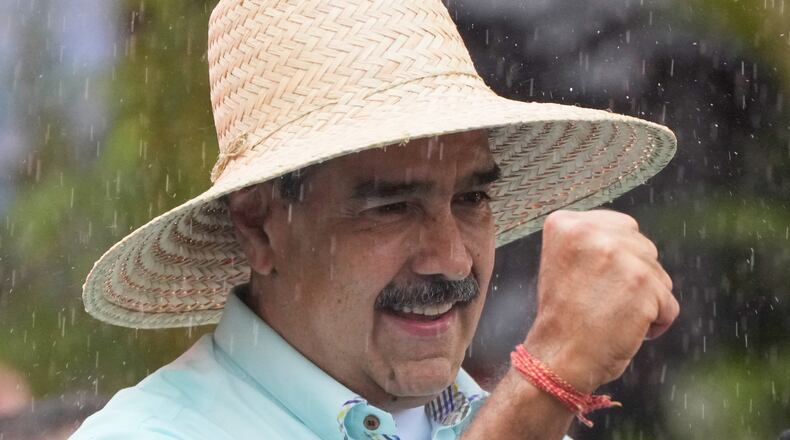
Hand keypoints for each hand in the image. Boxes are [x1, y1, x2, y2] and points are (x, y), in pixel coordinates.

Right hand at [522, 209, 678, 392]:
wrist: (558, 355)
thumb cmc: (562, 317)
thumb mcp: (563, 262)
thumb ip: (592, 241)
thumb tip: (630, 237)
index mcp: (566, 224)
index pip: (619, 227)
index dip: (614, 260)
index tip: (593, 282)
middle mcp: (591, 231)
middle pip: (642, 247)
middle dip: (632, 275)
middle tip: (601, 299)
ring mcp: (619, 255)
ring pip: (658, 274)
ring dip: (644, 299)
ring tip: (611, 315)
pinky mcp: (643, 282)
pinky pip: (669, 304)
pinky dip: (655, 322)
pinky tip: (626, 329)